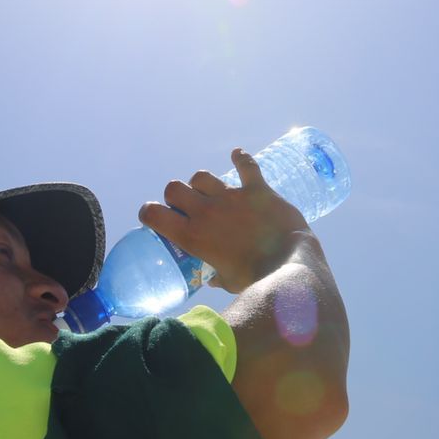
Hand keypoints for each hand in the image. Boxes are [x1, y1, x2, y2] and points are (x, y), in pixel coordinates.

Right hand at [139, 148, 312, 295]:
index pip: (155, 214)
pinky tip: (237, 155)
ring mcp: (231, 197)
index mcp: (193, 236)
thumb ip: (216, 277)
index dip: (150, 212)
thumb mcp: (227, 282)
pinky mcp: (257, 190)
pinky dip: (241, 159)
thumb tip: (213, 279)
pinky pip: (246, 166)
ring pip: (202, 176)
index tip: (154, 216)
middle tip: (187, 206)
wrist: (288, 268)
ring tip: (210, 191)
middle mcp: (206, 211)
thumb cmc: (255, 280)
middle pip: (175, 188)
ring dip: (202, 183)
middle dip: (176, 196)